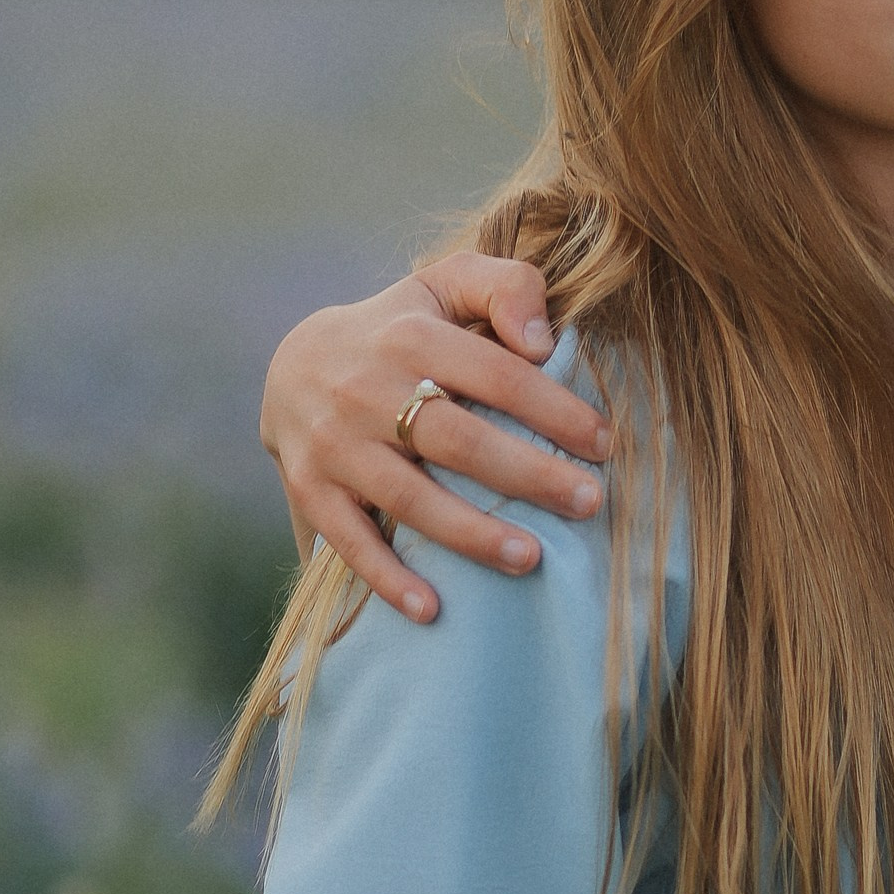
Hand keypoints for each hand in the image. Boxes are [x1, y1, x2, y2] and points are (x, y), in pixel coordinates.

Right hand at [257, 248, 610, 619]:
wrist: (290, 365)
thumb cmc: (397, 329)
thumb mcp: (445, 284)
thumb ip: (505, 286)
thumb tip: (543, 342)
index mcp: (410, 336)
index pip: (496, 376)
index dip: (554, 410)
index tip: (603, 445)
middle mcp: (366, 390)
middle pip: (459, 441)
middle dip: (529, 475)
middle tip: (589, 504)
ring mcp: (335, 445)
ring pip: (410, 498)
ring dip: (471, 534)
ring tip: (530, 558)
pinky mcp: (310, 490)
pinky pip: (350, 541)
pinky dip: (387, 578)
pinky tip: (431, 609)